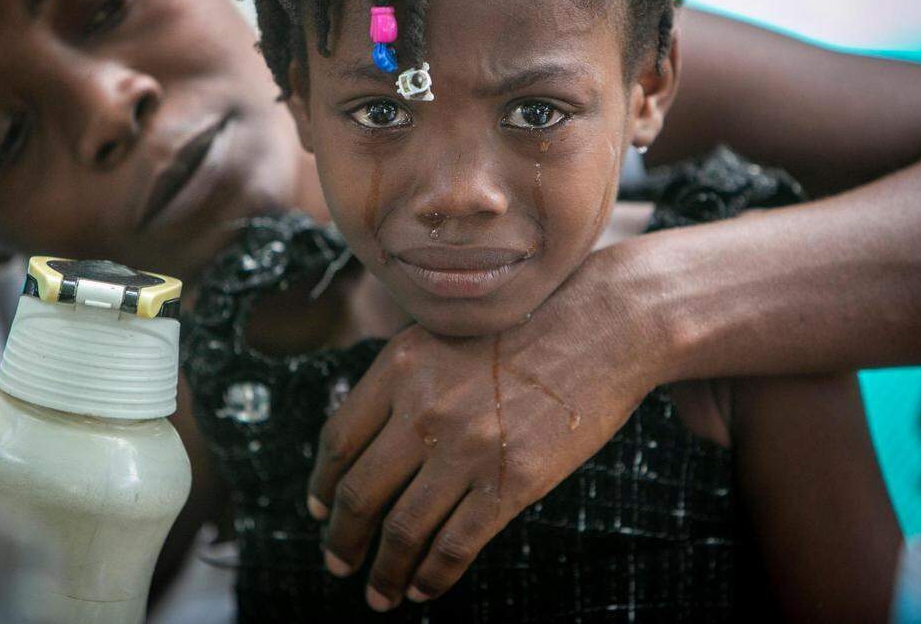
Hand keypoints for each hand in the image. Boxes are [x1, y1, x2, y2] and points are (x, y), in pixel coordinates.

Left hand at [306, 241, 668, 610]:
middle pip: (360, 493)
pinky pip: (455, 545)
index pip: (338, 440)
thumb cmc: (526, 328)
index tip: (320, 511)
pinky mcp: (510, 481)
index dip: (321, 485)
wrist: (600, 327)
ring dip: (384, 572)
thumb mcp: (444, 335)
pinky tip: (424, 589)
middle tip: (338, 562)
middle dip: (343, 539)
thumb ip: (404, 382)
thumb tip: (369, 443)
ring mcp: (466, 449)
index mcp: (398, 368)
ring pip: (403, 530)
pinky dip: (432, 577)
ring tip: (379, 594)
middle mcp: (423, 411)